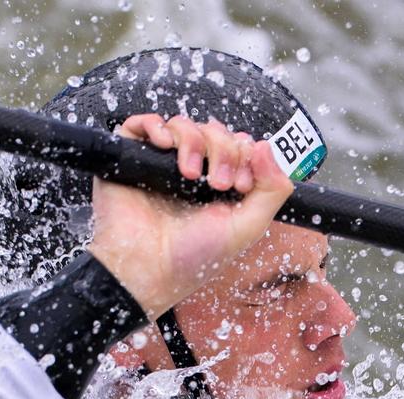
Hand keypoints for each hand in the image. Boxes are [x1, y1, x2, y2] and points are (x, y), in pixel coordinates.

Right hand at [87, 114, 294, 318]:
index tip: (242, 184)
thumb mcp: (247, 228)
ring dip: (194, 141)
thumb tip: (267, 147)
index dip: (245, 155)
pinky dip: (155, 125)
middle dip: (224, 150)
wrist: (148, 270)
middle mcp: (194, 173)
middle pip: (215, 131)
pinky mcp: (132, 159)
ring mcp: (162, 164)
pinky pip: (142, 124)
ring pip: (184, 125)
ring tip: (191, 174)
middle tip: (220, 184)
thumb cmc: (192, 258)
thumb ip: (271, 191)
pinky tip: (164, 144)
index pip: (239, 146)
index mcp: (221, 187)